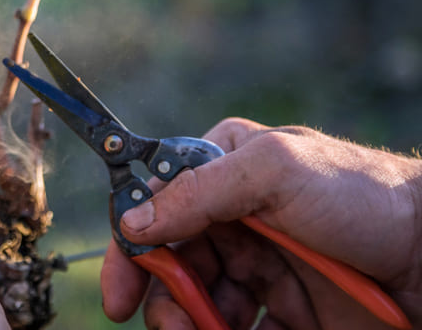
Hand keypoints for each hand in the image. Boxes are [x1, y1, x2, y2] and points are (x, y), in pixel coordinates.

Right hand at [100, 117, 421, 329]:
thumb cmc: (359, 195)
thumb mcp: (274, 171)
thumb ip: (199, 190)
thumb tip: (134, 223)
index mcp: (224, 167)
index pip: (156, 203)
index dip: (132, 246)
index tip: (121, 292)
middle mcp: (232, 213)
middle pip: (171, 259)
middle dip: (162, 295)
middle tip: (165, 325)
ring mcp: (256, 261)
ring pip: (197, 299)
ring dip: (188, 321)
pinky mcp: (281, 305)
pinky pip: (232, 326)